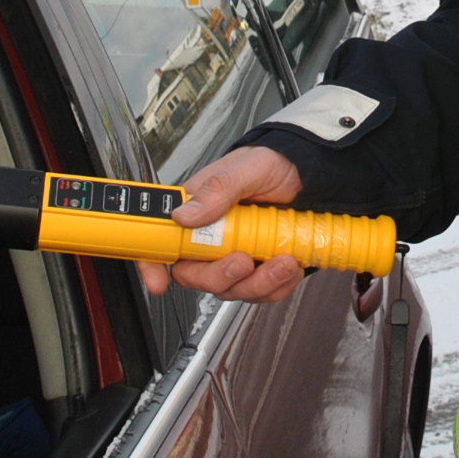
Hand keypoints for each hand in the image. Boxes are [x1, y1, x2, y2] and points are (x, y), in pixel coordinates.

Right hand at [139, 146, 307, 302]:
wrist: (307, 175)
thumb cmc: (270, 165)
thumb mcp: (245, 169)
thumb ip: (217, 189)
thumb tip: (185, 215)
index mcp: (194, 213)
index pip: (160, 242)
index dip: (151, 265)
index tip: (158, 282)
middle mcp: (209, 240)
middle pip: (195, 276)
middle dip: (219, 277)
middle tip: (244, 261)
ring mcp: (233, 257)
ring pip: (231, 289)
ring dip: (258, 283)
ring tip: (282, 260)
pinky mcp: (258, 269)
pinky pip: (261, 292)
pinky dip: (278, 285)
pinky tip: (290, 264)